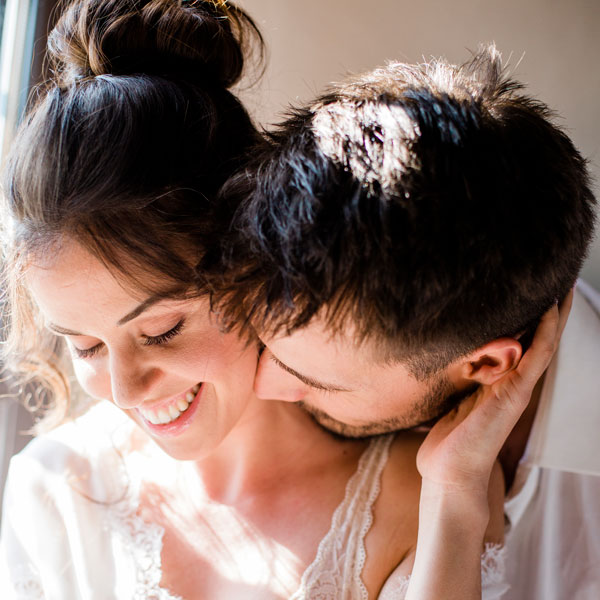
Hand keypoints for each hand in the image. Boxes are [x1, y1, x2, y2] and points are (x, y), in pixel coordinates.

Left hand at [416, 291, 572, 495]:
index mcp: (498, 382)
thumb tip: (444, 358)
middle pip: (536, 339)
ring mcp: (516, 389)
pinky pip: (536, 357)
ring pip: (543, 343)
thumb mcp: (450, 399)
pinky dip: (545, 332)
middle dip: (547, 310)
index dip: (528, 317)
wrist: (448, 473)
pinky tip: (550, 309)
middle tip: (557, 278)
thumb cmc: (447, 441)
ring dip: (554, 314)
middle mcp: (511, 382)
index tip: (530, 290)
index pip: (519, 343)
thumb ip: (457, 379)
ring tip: (563, 285)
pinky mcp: (513, 395)